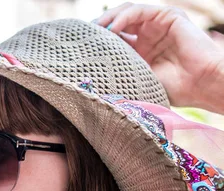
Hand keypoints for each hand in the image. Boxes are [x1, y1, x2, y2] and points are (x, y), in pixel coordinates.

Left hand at [95, 3, 223, 111]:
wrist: (201, 85)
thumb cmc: (173, 89)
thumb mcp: (136, 78)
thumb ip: (118, 70)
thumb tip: (88, 74)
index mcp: (139, 51)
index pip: (113, 39)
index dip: (96, 41)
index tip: (79, 48)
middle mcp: (147, 35)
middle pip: (117, 23)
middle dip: (98, 27)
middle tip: (84, 36)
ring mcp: (158, 24)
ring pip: (127, 13)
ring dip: (108, 19)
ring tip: (95, 29)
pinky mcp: (168, 16)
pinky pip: (140, 11)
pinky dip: (124, 17)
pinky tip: (112, 29)